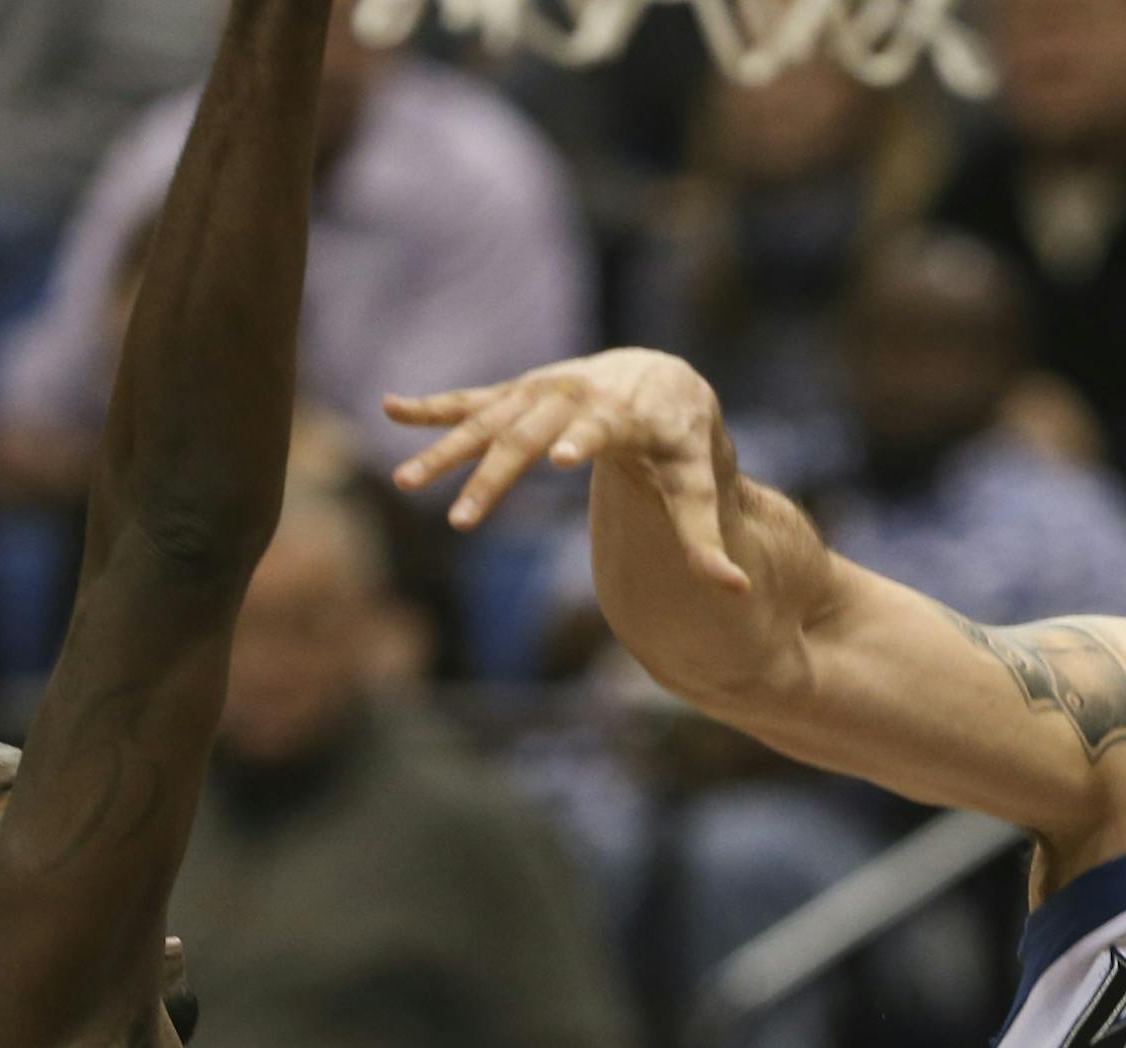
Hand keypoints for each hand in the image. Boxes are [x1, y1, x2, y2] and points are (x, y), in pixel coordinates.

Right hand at [384, 349, 749, 591]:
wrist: (662, 379)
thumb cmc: (681, 444)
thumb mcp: (698, 487)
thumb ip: (707, 539)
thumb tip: (736, 590)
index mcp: (626, 415)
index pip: (602, 428)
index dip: (584, 441)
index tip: (563, 459)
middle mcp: (578, 395)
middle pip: (528, 436)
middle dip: (493, 477)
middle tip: (460, 521)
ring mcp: (543, 391)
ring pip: (487, 420)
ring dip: (444, 451)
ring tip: (404, 483)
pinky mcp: (521, 392)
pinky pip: (472, 401)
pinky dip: (432, 408)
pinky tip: (389, 408)